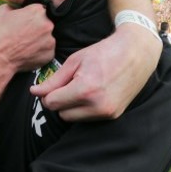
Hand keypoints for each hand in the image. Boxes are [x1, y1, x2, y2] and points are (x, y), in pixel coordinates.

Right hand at [0, 3, 54, 73]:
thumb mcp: (3, 10)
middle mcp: (48, 24)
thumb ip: (15, 5)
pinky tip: (28, 52)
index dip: (31, 16)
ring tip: (25, 45)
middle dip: (37, 27)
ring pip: (47, 37)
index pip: (39, 10)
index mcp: (37, 10)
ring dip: (39, 40)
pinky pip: (47, 50)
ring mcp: (51, 40)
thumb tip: (19, 7)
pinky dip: (40, 51)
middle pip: (45, 23)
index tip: (24, 22)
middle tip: (24, 34)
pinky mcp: (50, 54)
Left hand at [30, 25, 160, 120]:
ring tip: (82, 86)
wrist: (136, 53)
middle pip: (61, 114)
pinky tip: (92, 92)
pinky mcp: (114, 116)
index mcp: (85, 90)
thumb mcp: (74, 61)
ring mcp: (107, 113)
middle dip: (59, 101)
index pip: (51, 103)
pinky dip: (84, 108)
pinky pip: (88, 118)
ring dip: (71, 106)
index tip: (50, 85)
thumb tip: (34, 92)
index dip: (47, 94)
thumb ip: (53, 80)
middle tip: (68, 84)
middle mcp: (97, 106)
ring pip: (73, 118)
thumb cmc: (103, 53)